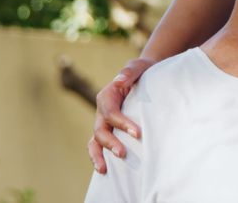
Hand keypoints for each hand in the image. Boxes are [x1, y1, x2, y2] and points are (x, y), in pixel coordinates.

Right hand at [88, 57, 153, 172]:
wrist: (143, 75)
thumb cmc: (141, 71)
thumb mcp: (138, 67)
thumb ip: (129, 71)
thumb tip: (120, 80)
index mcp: (107, 96)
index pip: (111, 112)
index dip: (122, 124)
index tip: (138, 133)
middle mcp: (102, 111)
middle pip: (100, 129)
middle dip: (110, 143)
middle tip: (123, 154)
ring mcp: (103, 122)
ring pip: (95, 141)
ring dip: (98, 155)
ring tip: (104, 170)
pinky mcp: (109, 130)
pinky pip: (100, 145)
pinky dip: (101, 156)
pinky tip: (107, 170)